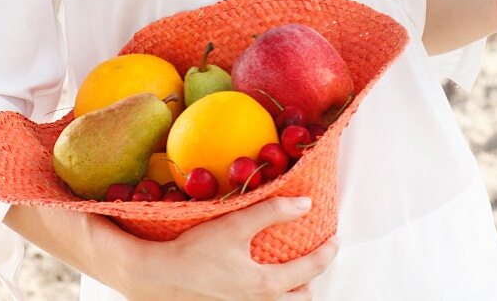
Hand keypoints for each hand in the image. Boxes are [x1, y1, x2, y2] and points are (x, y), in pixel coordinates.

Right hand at [117, 196, 339, 299]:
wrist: (161, 278)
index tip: (336, 239)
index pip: (309, 270)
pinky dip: (271, 295)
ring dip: (291, 291)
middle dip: (310, 281)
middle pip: (300, 300)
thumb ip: (272, 212)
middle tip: (313, 256)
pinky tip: (260, 277)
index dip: (327, 253)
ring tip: (290, 270)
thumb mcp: (236, 225)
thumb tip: (306, 205)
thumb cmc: (197, 251)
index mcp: (266, 286)